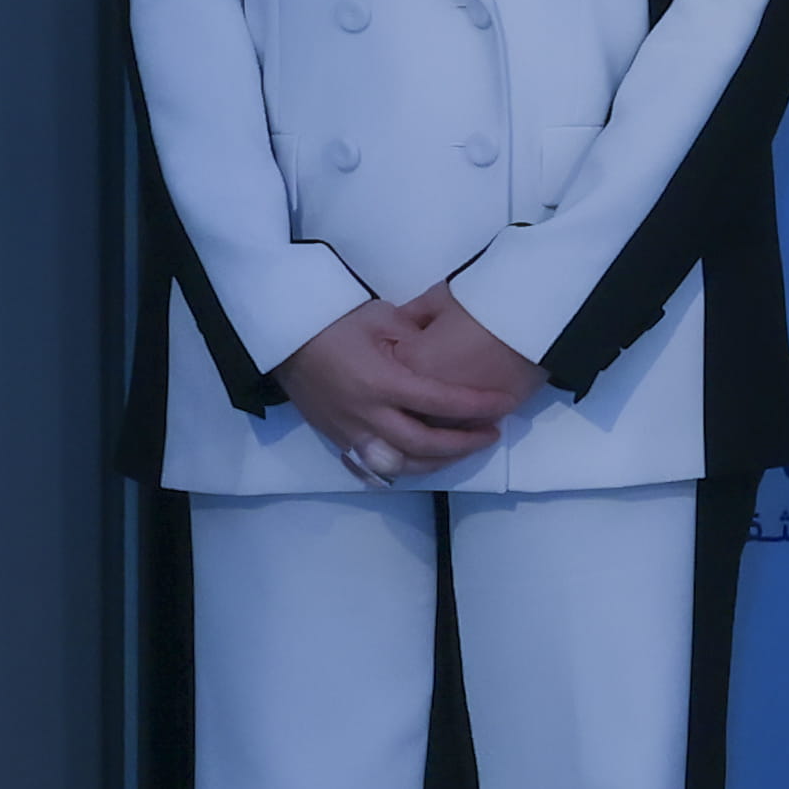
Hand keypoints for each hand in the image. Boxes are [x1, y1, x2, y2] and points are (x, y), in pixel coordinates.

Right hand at [273, 297, 535, 475]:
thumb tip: (452, 356)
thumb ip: (420, 340)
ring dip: (437, 462)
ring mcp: (348, 431)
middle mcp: (365, 414)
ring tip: (465, 449)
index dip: (478, 406)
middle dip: (464, 443)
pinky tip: (424, 463)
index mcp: (381, 383)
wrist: (283, 336)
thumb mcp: (384, 318)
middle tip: (492, 433)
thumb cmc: (336, 321)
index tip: (505, 404)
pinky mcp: (336, 438)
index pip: (441, 403)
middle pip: (424, 445)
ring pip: (400, 465)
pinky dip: (401, 470)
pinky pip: (371, 467)